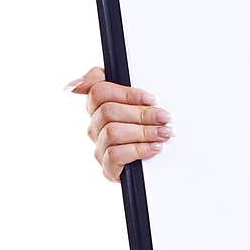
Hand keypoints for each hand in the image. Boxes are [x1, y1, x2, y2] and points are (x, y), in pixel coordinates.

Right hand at [63, 66, 173, 181]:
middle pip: (108, 111)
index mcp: (100, 107)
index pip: (98, 91)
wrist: (158, 165)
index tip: (151, 98)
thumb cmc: (149, 129)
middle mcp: (96, 126)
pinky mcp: (107, 168)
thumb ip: (124, 85)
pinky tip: (154, 147)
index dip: (126, 93)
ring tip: (164, 133)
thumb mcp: (142, 103)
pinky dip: (138, 150)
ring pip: (112, 132)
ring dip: (143, 131)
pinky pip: (115, 155)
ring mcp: (100, 147)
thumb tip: (84, 82)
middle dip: (141, 113)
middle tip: (164, 117)